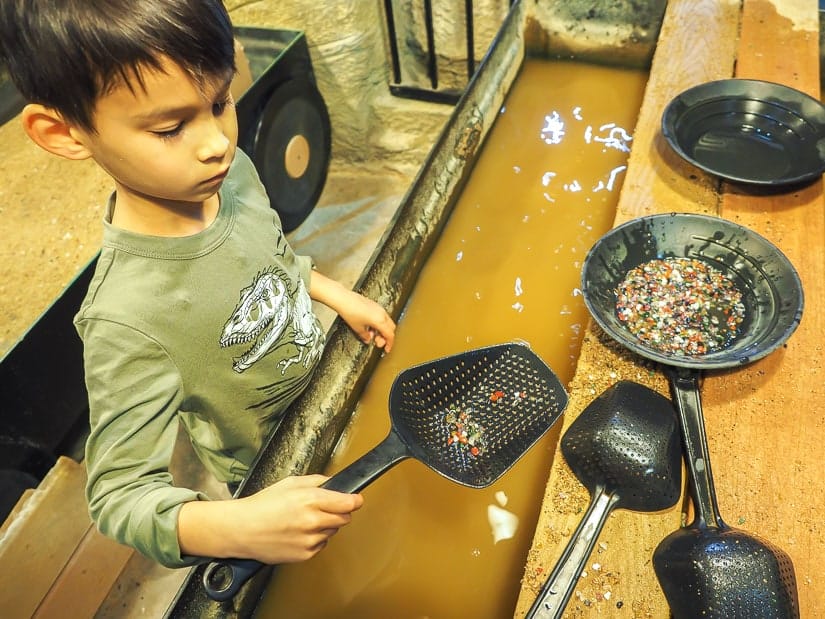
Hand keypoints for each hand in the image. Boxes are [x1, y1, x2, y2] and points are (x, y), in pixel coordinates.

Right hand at [178, 474, 362, 563]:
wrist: (242, 529)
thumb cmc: (262, 505)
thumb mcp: (290, 483)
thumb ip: (317, 482)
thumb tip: (334, 483)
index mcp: (311, 500)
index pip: (348, 503)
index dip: (354, 500)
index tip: (356, 499)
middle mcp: (313, 521)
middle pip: (345, 518)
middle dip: (339, 512)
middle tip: (324, 508)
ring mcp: (310, 540)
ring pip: (333, 532)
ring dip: (325, 526)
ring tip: (303, 521)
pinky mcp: (304, 554)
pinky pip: (320, 545)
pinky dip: (314, 539)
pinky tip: (298, 533)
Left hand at [309, 271, 395, 351]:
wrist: (343, 299)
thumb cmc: (349, 311)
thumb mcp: (357, 328)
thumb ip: (365, 336)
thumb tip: (368, 339)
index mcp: (380, 321)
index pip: (390, 335)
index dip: (389, 344)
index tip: (386, 349)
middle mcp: (382, 313)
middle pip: (391, 328)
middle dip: (386, 337)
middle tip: (378, 342)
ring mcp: (379, 308)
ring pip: (387, 322)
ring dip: (382, 330)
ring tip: (372, 334)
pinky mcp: (374, 304)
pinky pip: (381, 316)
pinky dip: (379, 323)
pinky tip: (370, 326)